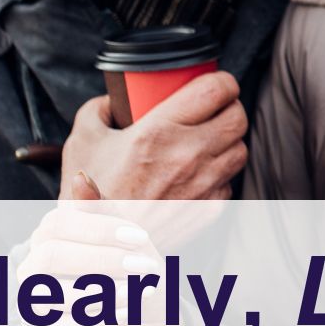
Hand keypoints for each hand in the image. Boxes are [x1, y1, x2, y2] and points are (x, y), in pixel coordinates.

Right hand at [17, 183, 188, 325]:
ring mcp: (32, 305)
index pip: (56, 224)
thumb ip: (103, 211)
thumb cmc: (138, 278)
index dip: (98, 229)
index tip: (140, 239)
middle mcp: (33, 269)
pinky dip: (91, 321)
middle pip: (49, 255)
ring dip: (101, 291)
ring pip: (47, 293)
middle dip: (101, 260)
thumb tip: (80, 177)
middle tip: (144, 267)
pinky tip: (123, 314)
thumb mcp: (130, 241)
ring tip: (137, 292)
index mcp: (50, 239)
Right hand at [62, 70, 246, 199]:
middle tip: (213, 108)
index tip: (214, 82)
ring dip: (228, 140)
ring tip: (208, 138)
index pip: (215, 90)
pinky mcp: (209, 210)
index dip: (221, 80)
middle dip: (229, 107)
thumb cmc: (90, 193)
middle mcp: (187, 157)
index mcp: (159, 132)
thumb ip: (100, 108)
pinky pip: (229, 182)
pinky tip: (198, 171)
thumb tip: (115, 98)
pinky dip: (219, 174)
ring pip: (240, 149)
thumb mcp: (84, 139)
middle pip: (238, 117)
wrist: (98, 244)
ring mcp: (202, 185)